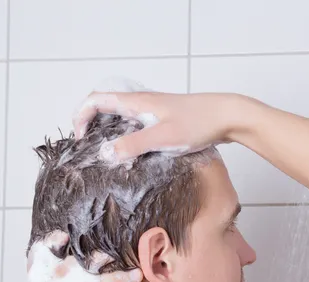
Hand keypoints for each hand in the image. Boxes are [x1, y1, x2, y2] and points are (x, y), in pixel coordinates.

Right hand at [72, 91, 250, 160]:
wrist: (228, 116)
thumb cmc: (199, 123)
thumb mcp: (163, 137)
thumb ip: (133, 145)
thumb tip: (105, 153)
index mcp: (136, 102)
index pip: (96, 100)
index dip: (81, 116)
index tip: (80, 140)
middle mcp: (142, 103)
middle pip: (106, 107)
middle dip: (92, 125)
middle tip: (90, 149)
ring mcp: (154, 111)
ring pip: (122, 117)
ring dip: (110, 132)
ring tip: (109, 155)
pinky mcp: (166, 120)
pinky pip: (138, 125)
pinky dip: (128, 136)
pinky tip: (135, 155)